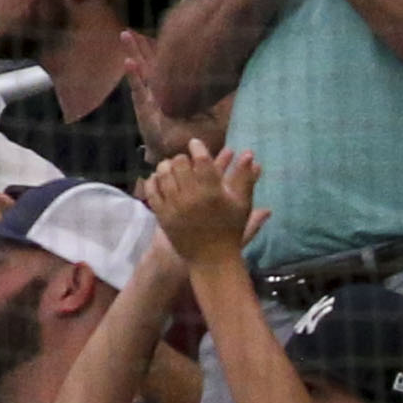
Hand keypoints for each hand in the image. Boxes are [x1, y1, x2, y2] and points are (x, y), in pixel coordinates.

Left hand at [143, 140, 265, 264]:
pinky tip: (160, 178)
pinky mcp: (162, 214)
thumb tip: (250, 154)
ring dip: (167, 166)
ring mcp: (173, 205)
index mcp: (212, 192)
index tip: (195, 144)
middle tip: (186, 159)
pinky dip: (154, 180)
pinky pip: (152, 190)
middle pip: (180, 163)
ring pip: (164, 174)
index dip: (197, 148)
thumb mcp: (242, 204)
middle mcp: (191, 196)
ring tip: (172, 166)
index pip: (201, 160)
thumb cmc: (230, 229)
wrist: (212, 258)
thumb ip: (244, 178)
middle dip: (183, 158)